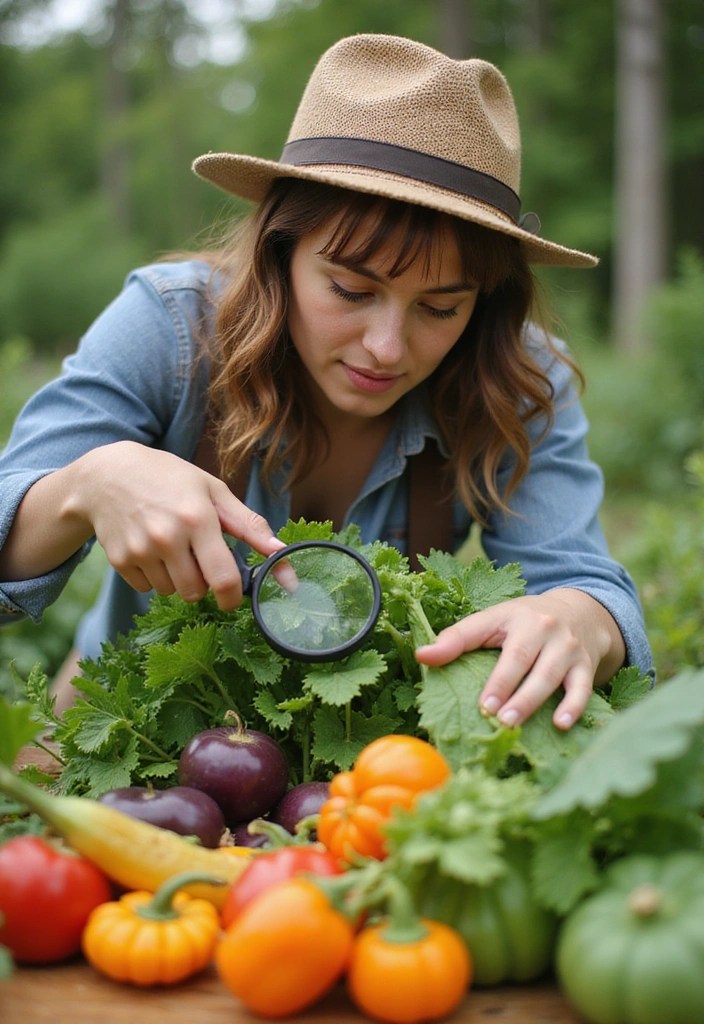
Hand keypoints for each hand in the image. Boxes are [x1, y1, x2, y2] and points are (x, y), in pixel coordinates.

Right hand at [67, 441, 283, 609]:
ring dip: (177, 579)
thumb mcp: (213, 491)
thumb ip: (249, 525)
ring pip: (171, 592)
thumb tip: (282, 552)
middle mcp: (167, 537)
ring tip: (171, 546)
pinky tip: (149, 548)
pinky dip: (153, 577)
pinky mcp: (119, 561)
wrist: (107, 476)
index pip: (222, 578)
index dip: (232, 597)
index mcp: (198, 519)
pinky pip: (146, 589)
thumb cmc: (170, 480)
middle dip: (203, 583)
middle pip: (196, 592)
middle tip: (197, 556)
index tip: (233, 598)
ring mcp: (140, 550)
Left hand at [415, 588, 625, 729]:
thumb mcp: (492, 620)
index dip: (470, 657)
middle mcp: (542, 627)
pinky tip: (561, 724)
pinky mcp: (585, 665)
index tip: (472, 694)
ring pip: (550, 675)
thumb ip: (458, 638)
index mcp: (513, 616)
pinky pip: (582, 687)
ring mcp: (567, 646)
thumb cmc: (526, 621)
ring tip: (511, 723)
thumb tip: (422, 656)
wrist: (582, 612)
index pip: (486, 635)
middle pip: (522, 658)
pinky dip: (573, 706)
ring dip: (532, 700)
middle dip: (506, 687)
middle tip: (490, 715)